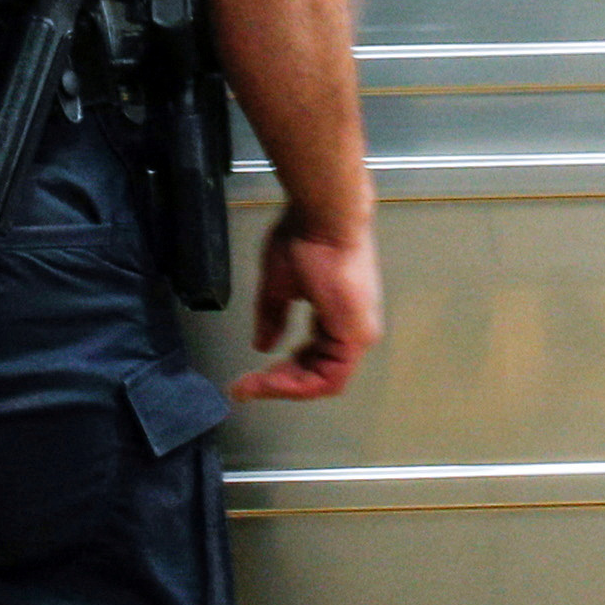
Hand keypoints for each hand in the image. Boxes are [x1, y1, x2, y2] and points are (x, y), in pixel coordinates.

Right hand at [228, 209, 381, 402]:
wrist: (324, 217)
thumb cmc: (305, 238)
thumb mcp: (280, 284)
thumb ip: (273, 317)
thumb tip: (263, 345)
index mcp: (339, 316)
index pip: (312, 357)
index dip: (281, 372)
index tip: (249, 377)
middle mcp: (354, 330)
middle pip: (318, 375)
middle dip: (279, 384)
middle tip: (246, 387)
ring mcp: (358, 335)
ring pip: (324, 380)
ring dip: (286, 386)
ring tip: (254, 385)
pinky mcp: (356, 336)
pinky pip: (330, 377)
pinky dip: (299, 383)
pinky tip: (272, 380)